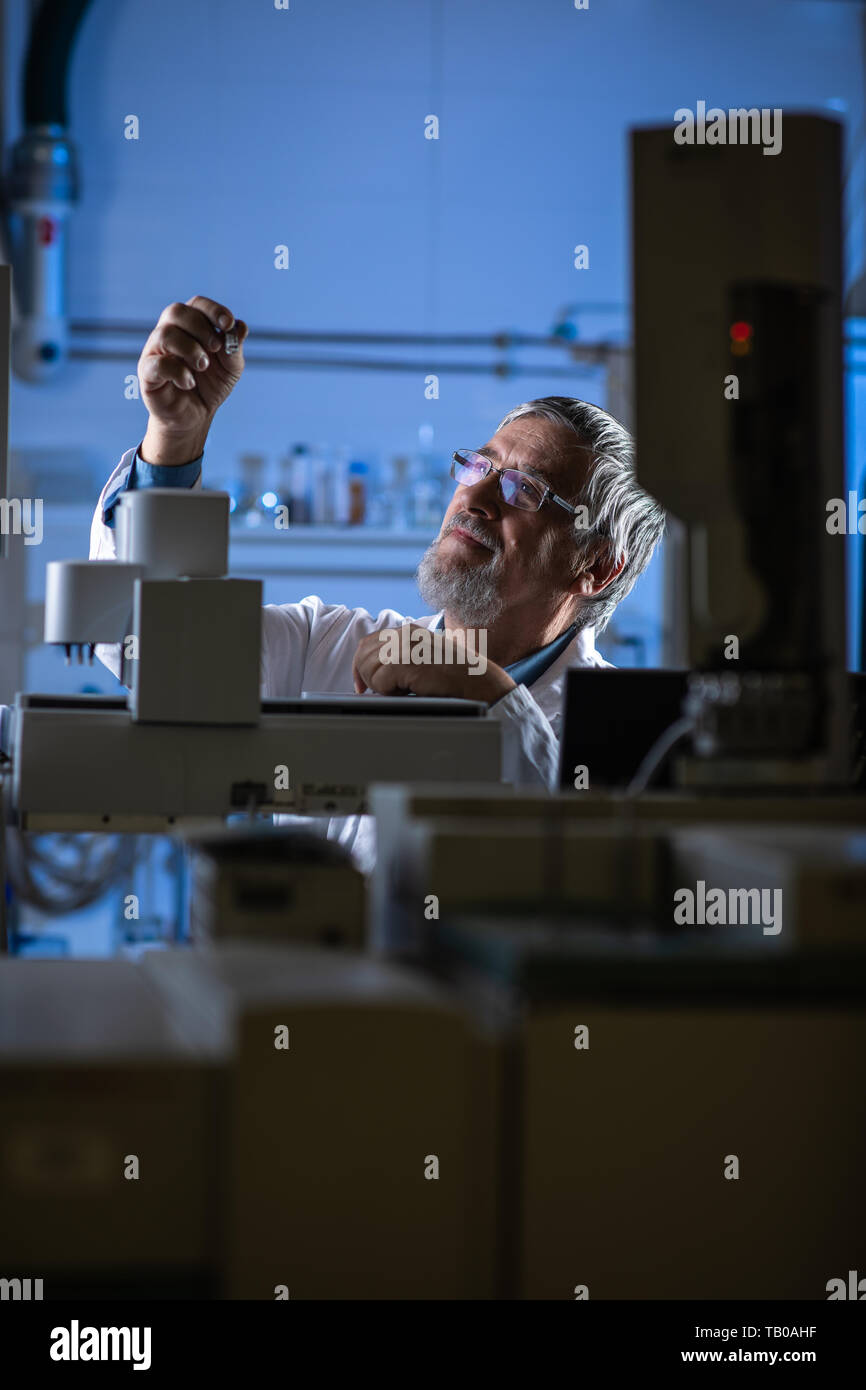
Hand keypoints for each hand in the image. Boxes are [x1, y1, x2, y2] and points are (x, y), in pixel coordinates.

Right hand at [137, 295, 248, 457]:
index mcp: (189, 327)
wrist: (195, 417)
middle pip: (176, 311)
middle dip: (201, 327)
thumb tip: (240, 326)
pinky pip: (157, 363)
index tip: (228, 325)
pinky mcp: (147, 373)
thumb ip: (234, 348)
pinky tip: (188, 383)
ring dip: (190, 349)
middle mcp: (169, 333)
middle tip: (215, 348)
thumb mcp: (230, 368)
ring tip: (203, 366)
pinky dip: (178, 372)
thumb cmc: (210, 387)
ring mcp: (155, 352)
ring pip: (165, 334)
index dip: (213, 310)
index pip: (197, 304)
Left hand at [351, 623, 516, 703]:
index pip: (368, 643)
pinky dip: (388, 692)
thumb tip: (371, 673)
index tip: (363, 686)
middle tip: (386, 692)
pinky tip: (407, 692)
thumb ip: (402, 658)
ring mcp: (405, 646)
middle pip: (363, 655)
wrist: (479, 684)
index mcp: (408, 631)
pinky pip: (378, 681)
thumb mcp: (425, 660)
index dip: (360, 665)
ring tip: (402, 690)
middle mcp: (404, 634)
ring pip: (368, 668)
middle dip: (368, 678)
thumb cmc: (455, 679)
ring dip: (379, 686)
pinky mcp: (405, 661)